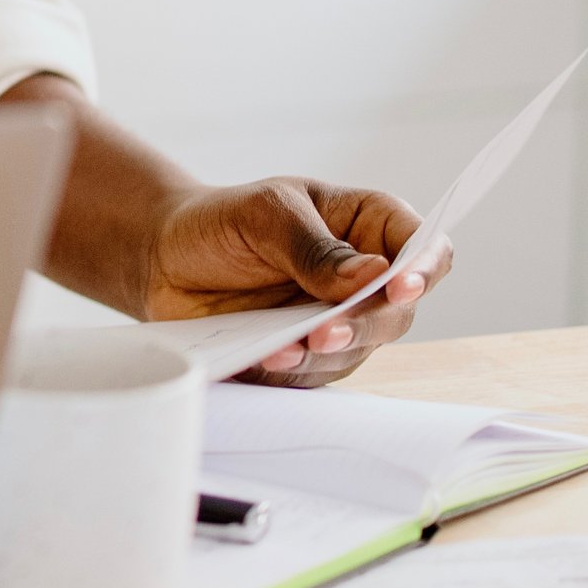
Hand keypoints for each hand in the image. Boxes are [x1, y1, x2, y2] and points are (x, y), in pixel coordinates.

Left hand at [143, 177, 438, 387]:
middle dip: (365, 323)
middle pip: (397, 310)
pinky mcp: (305, 354)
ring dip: (325, 353)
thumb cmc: (222, 221)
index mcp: (367, 224)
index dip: (424, 267)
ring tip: (284, 349)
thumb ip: (315, 246)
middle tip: (326, 330)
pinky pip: (313, 373)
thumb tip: (373, 276)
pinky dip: (293, 371)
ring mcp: (337, 319)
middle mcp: (363, 277)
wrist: (163, 259)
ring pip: (358, 348)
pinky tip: (264, 361)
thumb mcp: (265, 215)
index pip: (422, 245)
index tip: (401, 286)